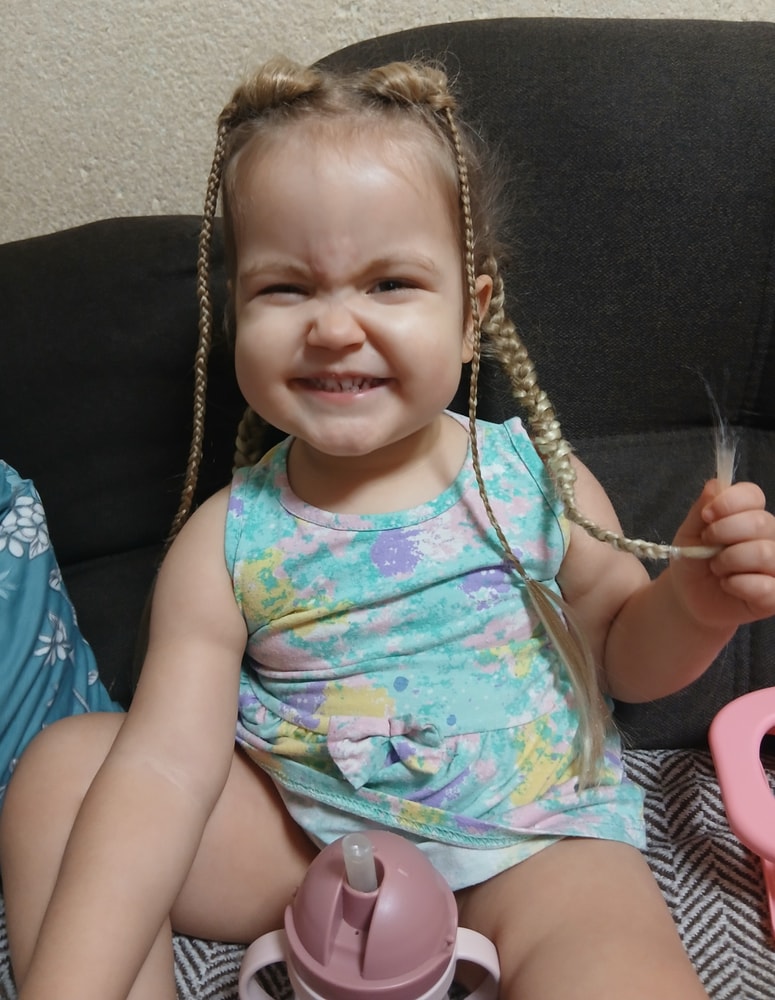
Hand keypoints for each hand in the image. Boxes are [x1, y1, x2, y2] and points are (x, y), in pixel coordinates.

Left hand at [671, 480, 774, 629]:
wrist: (687, 595)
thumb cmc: (693, 560)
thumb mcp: (689, 532)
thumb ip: (702, 508)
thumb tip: (715, 485)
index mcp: (748, 515)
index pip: (754, 495)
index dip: (729, 502)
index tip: (707, 515)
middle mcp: (768, 537)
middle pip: (761, 522)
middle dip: (724, 533)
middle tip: (707, 545)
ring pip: (764, 552)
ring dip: (729, 561)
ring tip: (716, 568)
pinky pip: (767, 586)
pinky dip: (739, 584)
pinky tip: (728, 585)